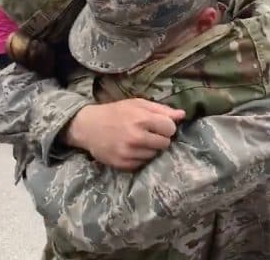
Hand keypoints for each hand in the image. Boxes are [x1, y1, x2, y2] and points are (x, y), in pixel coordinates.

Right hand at [64, 98, 184, 170]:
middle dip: (159, 138)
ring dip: (149, 148)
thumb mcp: (135, 104)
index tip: (157, 125)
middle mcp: (136, 137)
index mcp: (140, 119)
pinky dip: (139, 157)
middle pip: (165, 143)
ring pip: (154, 155)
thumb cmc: (114, 112)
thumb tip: (182, 115)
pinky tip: (130, 149)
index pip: (170, 128)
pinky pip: (142, 164)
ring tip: (137, 141)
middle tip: (147, 133)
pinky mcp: (123, 164)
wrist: (86, 126)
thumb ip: (160, 109)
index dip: (166, 126)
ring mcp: (129, 153)